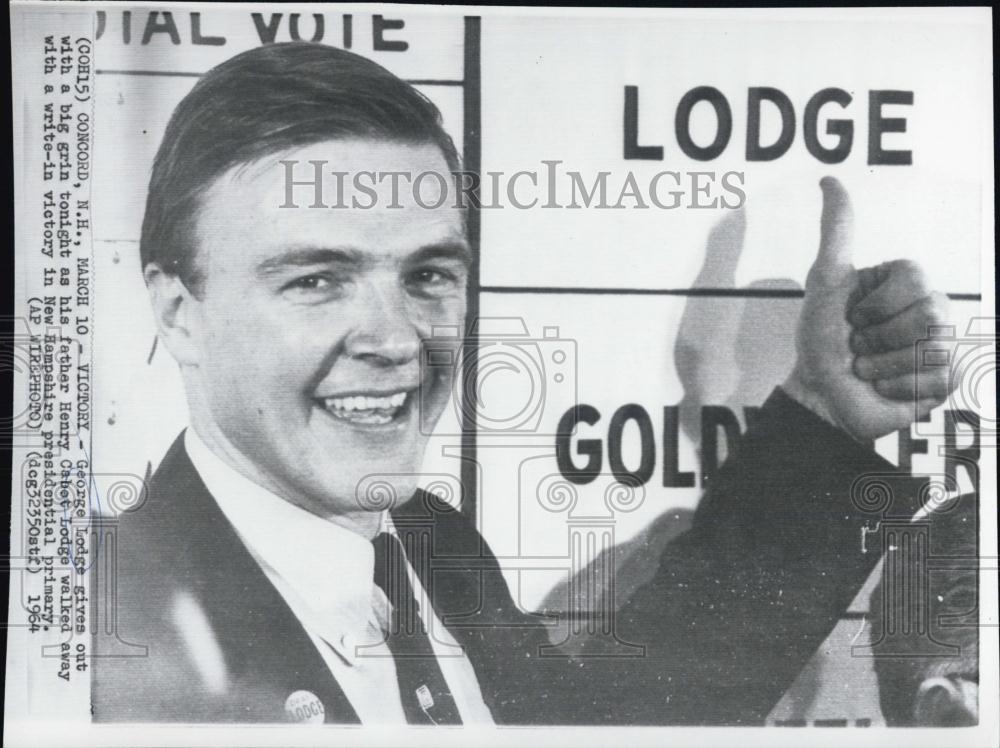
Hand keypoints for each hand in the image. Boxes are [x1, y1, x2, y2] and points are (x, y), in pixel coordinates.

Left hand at [783, 176, 954, 441]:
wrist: (819, 394)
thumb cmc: (820, 338)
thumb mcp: (825, 280)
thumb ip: (837, 231)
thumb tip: (829, 180)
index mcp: (905, 284)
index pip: (916, 277)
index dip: (877, 303)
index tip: (852, 316)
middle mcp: (929, 310)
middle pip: (931, 312)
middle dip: (879, 336)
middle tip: (858, 345)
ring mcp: (941, 345)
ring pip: (934, 347)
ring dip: (884, 363)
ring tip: (867, 367)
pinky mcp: (944, 381)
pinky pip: (940, 377)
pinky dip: (899, 386)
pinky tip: (883, 386)